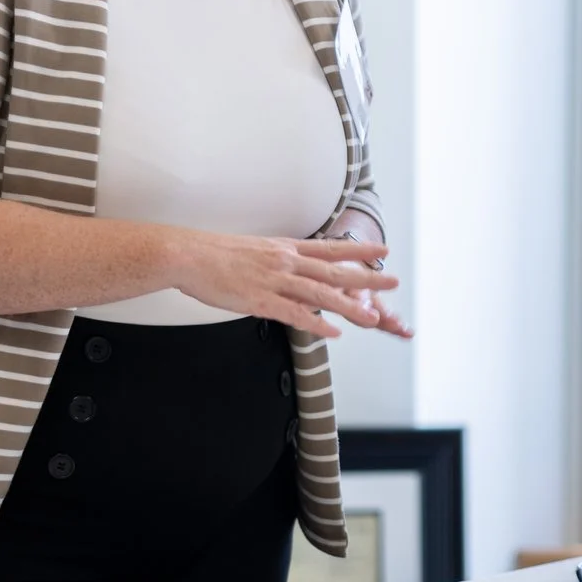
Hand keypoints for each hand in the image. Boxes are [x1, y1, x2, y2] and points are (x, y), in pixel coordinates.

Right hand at [167, 233, 409, 339]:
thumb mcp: (255, 249)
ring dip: (348, 307)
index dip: (359, 250)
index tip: (383, 250)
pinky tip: (332, 333)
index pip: (330, 248)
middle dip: (366, 277)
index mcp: (285, 248)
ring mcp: (274, 280)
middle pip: (334, 271)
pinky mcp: (260, 300)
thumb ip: (278, 261)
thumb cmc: (216, 254)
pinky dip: (315, 324)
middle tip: (393, 281)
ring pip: (320, 295)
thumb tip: (293, 270)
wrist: (188, 254)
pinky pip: (293, 314)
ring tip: (371, 318)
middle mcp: (285, 262)